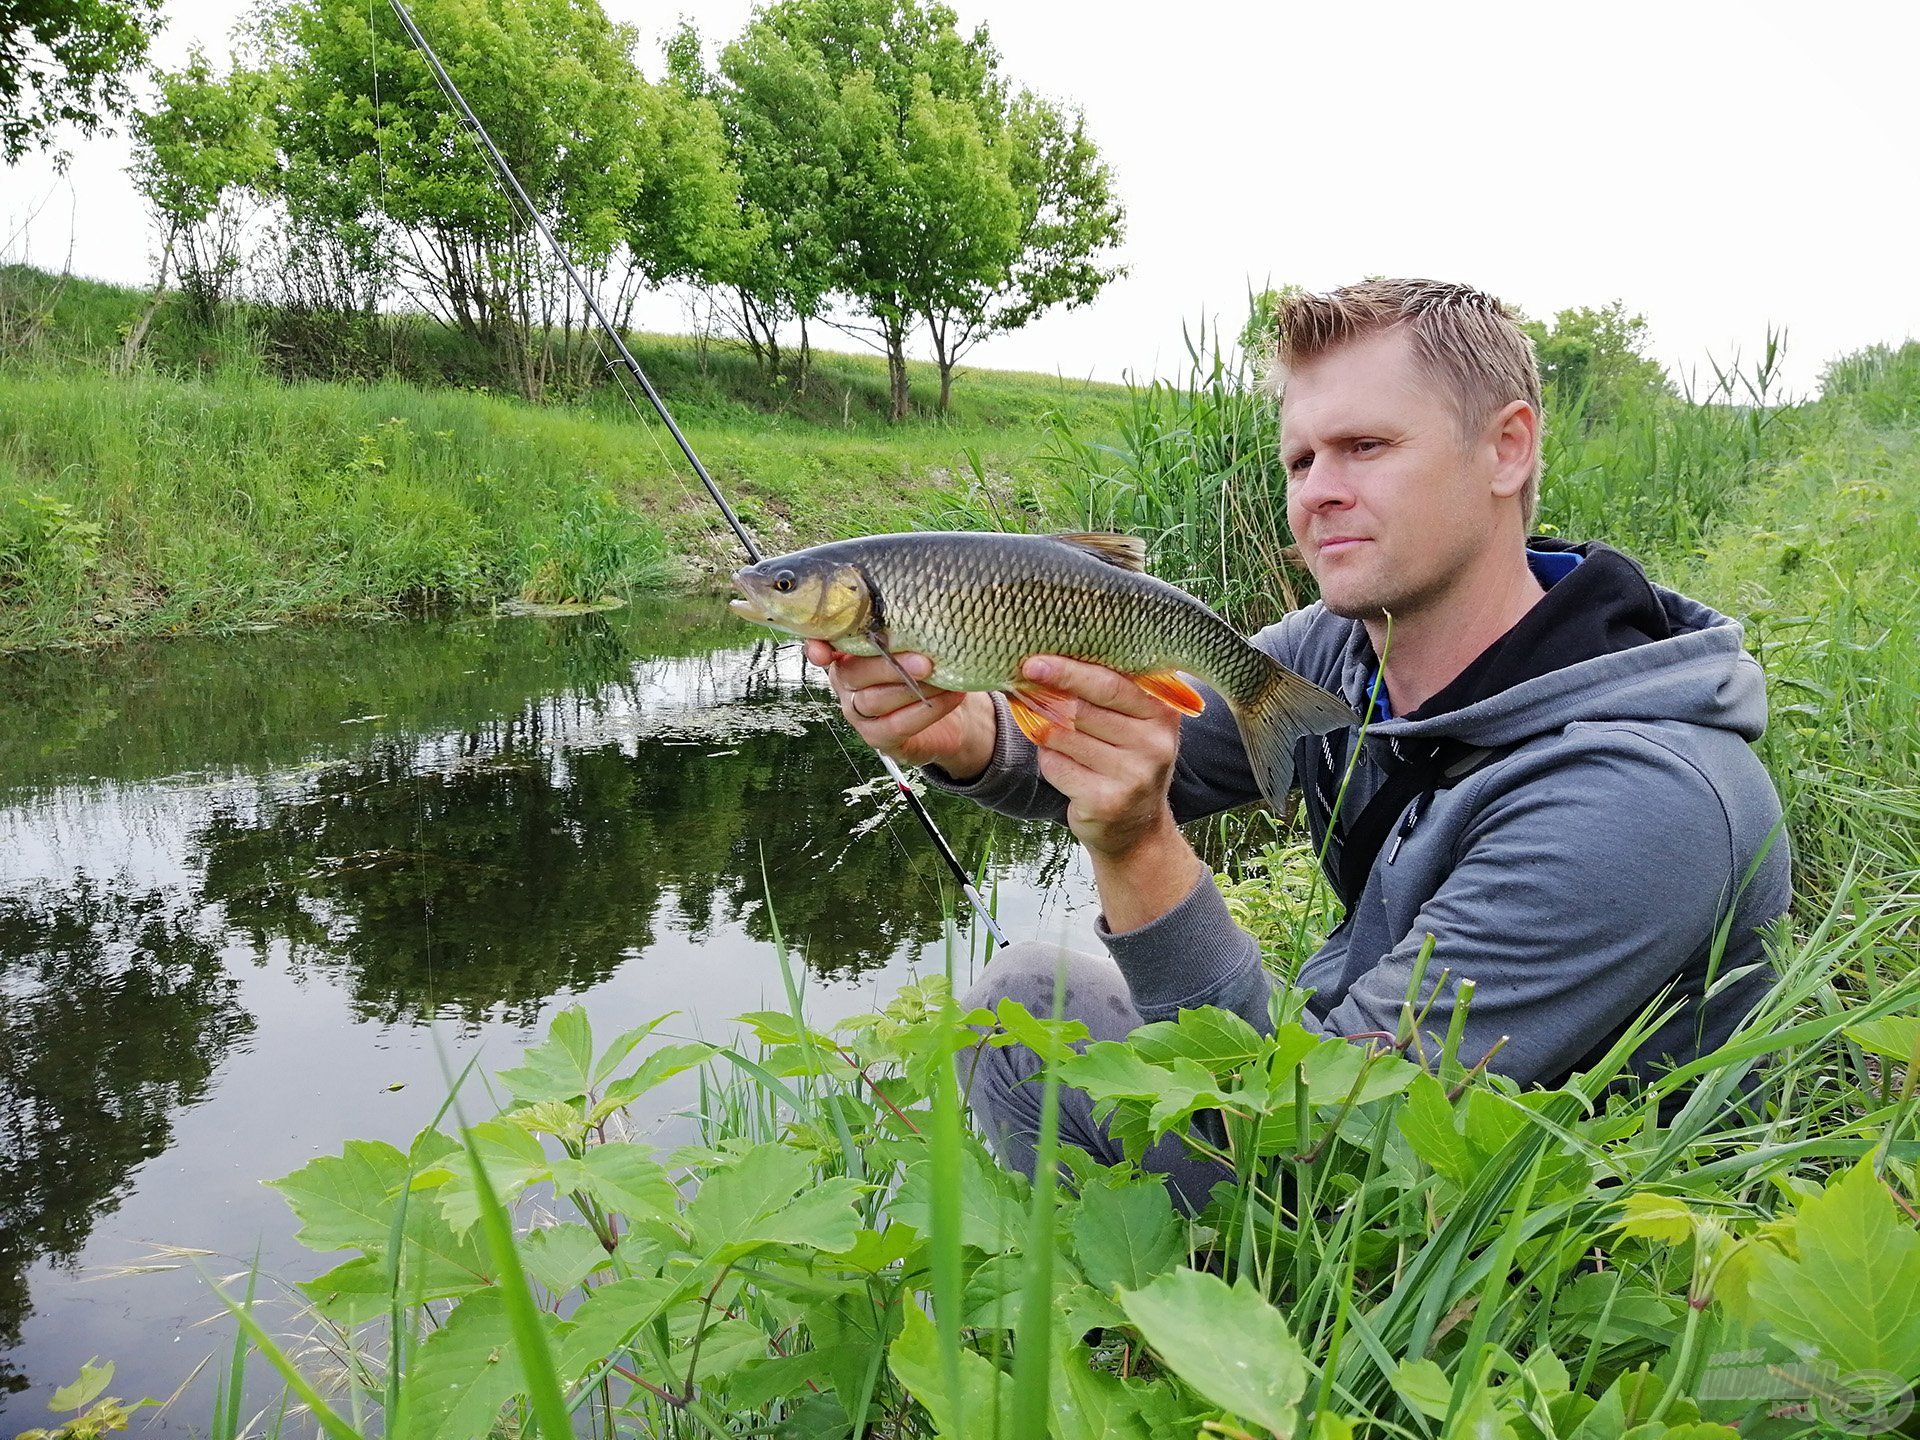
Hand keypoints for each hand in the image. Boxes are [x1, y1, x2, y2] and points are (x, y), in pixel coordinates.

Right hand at [804, 639, 996, 778]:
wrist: (954, 716)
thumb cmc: (930, 670)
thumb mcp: (918, 644)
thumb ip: (907, 630)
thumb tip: (922, 615)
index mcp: (849, 654)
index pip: (824, 646)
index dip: (819, 646)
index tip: (824, 651)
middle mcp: (847, 684)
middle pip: (853, 673)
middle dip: (889, 666)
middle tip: (925, 661)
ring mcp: (858, 714)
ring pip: (874, 700)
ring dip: (911, 688)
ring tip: (941, 677)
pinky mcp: (878, 738)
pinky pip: (896, 725)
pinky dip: (926, 710)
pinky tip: (949, 696)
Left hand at [1018, 655, 1185, 860]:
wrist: (1136, 827)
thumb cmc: (1126, 761)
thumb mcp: (1134, 722)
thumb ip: (1109, 691)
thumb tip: (1053, 660)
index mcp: (1162, 713)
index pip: (1109, 684)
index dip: (1068, 671)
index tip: (1033, 663)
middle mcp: (1154, 744)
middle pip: (1081, 709)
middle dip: (1045, 696)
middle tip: (1021, 685)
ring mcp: (1132, 775)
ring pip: (1062, 737)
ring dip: (1044, 730)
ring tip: (1045, 728)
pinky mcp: (1106, 801)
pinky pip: (1056, 766)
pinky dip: (1048, 761)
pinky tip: (1060, 763)